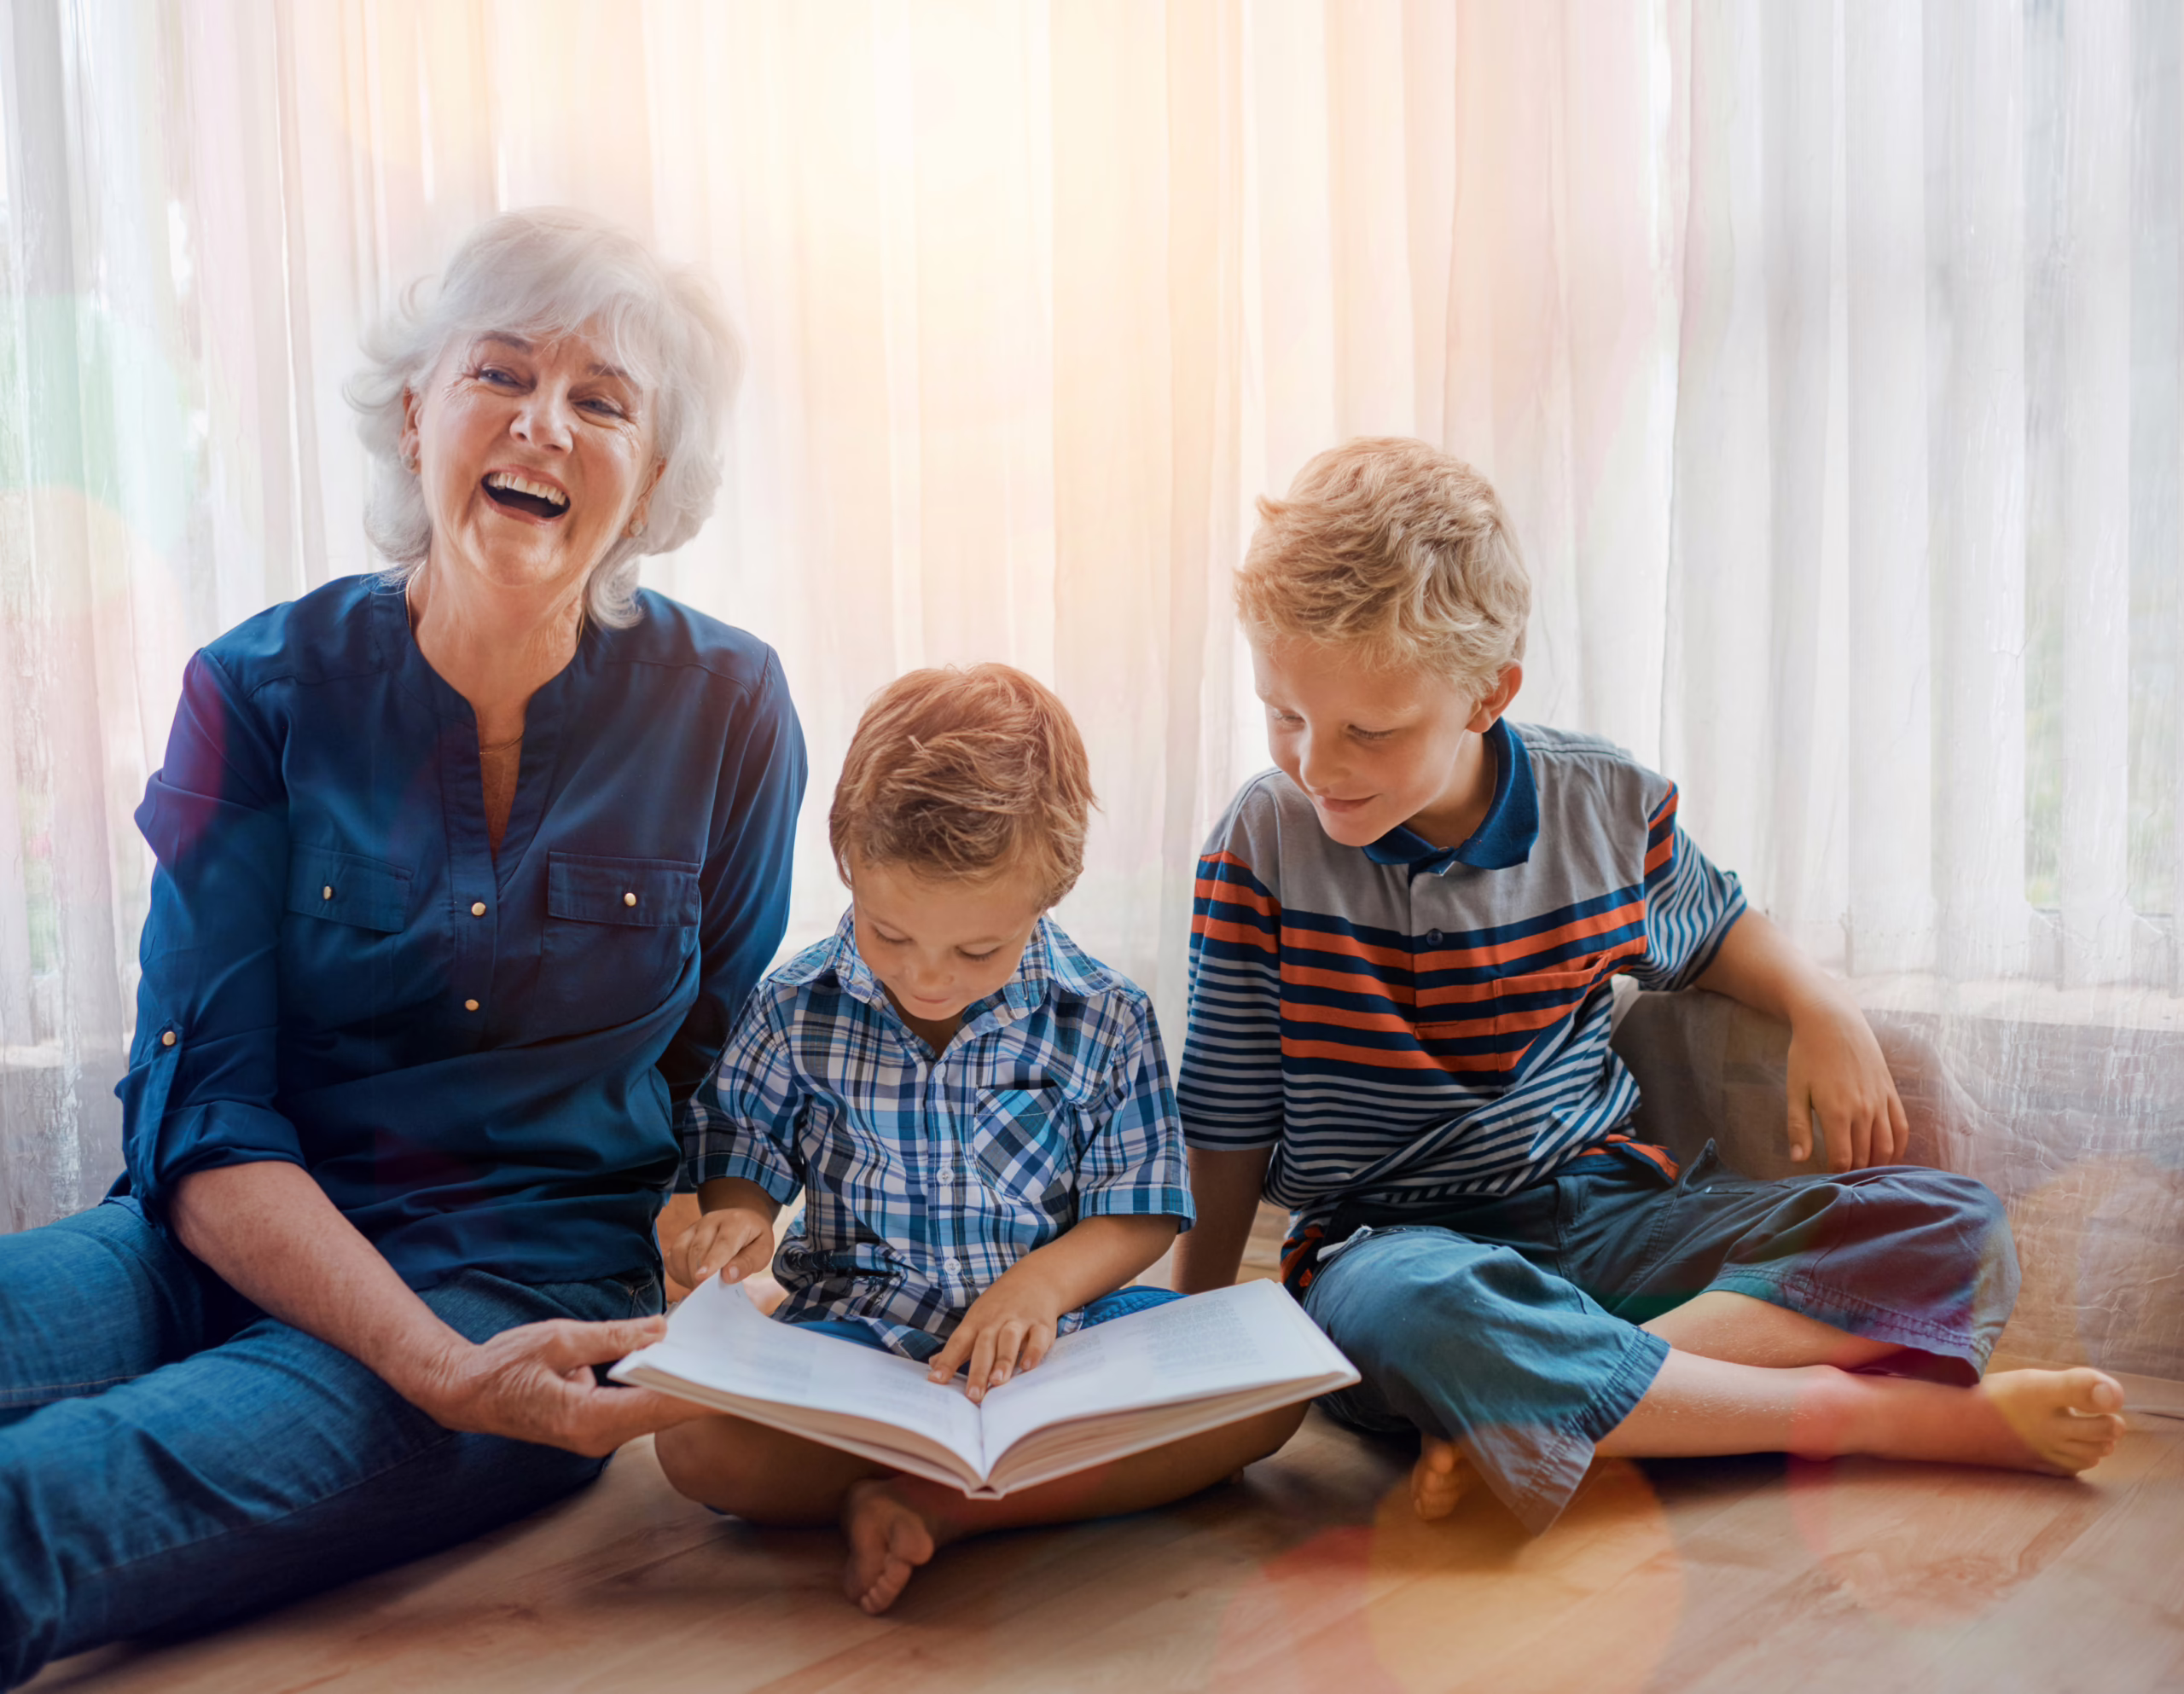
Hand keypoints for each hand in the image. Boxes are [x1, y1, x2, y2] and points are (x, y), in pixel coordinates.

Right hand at [403, 1316, 708, 1456]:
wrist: (465, 1393)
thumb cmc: (505, 1365)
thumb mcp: (559, 1339)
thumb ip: (612, 1337)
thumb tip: (660, 1331)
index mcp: (588, 1419)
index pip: (658, 1409)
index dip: (700, 1398)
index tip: (736, 1390)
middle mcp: (597, 1436)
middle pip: (661, 1414)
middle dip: (699, 1389)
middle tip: (740, 1367)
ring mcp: (595, 1434)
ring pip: (650, 1412)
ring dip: (681, 1388)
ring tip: (719, 1360)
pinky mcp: (593, 1425)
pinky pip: (635, 1407)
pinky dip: (657, 1388)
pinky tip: (678, 1364)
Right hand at [666, 1206, 775, 1290]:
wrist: (743, 1220)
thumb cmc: (753, 1239)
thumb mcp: (762, 1251)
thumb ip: (747, 1263)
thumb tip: (728, 1276)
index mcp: (736, 1222)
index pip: (722, 1243)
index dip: (711, 1262)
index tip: (702, 1278)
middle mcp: (712, 1220)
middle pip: (697, 1249)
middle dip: (698, 1275)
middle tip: (704, 1294)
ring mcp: (695, 1227)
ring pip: (681, 1251)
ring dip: (687, 1274)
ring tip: (700, 1287)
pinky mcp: (684, 1235)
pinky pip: (672, 1255)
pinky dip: (678, 1271)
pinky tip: (691, 1278)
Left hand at [925, 1267, 1067, 1402]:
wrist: (1034, 1279)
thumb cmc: (999, 1306)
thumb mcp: (976, 1319)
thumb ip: (958, 1346)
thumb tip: (934, 1366)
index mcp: (976, 1322)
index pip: (958, 1342)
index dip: (947, 1361)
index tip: (936, 1380)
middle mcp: (996, 1320)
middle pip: (984, 1345)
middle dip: (978, 1371)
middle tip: (974, 1395)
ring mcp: (1019, 1321)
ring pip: (1009, 1339)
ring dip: (1004, 1360)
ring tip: (998, 1382)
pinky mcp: (1042, 1324)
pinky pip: (1038, 1337)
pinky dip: (1034, 1351)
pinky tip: (1028, 1367)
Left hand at [1785, 988, 1908, 1172]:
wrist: (1832, 1021)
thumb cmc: (1807, 1055)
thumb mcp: (1795, 1090)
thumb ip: (1798, 1127)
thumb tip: (1798, 1161)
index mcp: (1837, 1112)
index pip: (1842, 1159)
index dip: (1835, 1174)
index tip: (1827, 1181)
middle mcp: (1864, 1110)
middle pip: (1864, 1155)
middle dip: (1854, 1172)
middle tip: (1845, 1182)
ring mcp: (1881, 1101)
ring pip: (1886, 1145)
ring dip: (1877, 1163)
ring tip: (1865, 1174)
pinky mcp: (1891, 1092)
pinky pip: (1901, 1127)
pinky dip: (1898, 1146)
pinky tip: (1890, 1156)